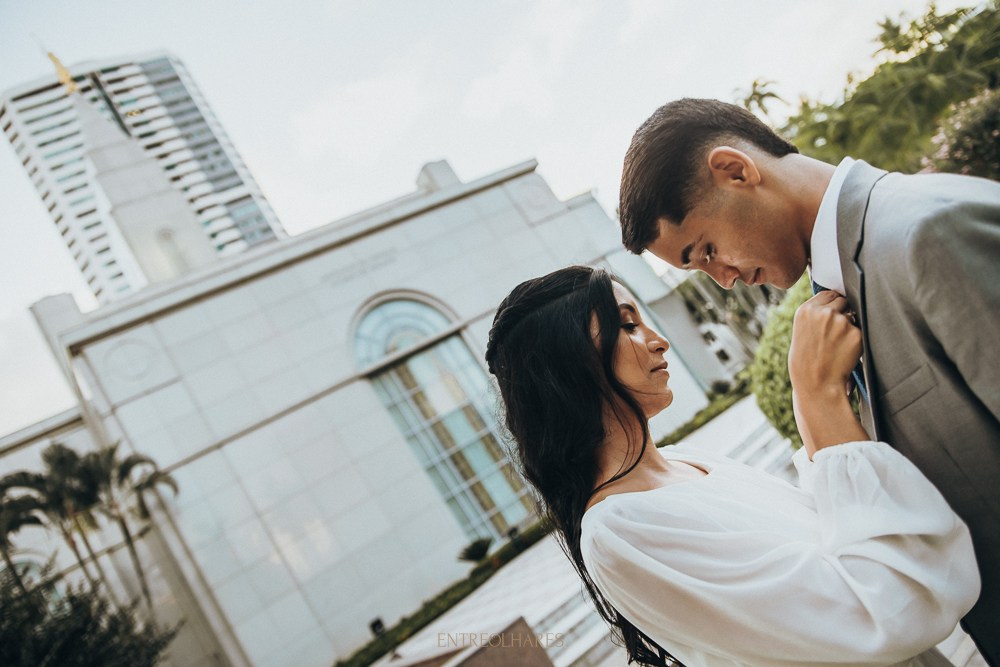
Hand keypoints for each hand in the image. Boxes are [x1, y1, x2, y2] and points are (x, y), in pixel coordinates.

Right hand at [788, 291, 867, 457]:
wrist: (815, 383)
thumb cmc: (807, 359)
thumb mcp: (802, 330)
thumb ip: (816, 313)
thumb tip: (839, 299)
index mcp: (806, 310)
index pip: (827, 294)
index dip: (831, 304)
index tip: (830, 315)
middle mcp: (823, 312)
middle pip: (842, 300)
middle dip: (841, 312)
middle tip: (834, 333)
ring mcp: (840, 322)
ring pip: (853, 314)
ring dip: (850, 325)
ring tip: (837, 344)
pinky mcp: (855, 333)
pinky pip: (861, 329)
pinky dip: (856, 339)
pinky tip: (845, 351)